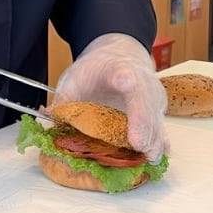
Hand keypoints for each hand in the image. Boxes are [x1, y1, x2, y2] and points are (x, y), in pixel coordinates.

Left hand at [54, 33, 168, 162]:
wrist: (121, 53)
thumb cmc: (99, 66)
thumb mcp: (76, 75)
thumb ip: (65, 98)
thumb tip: (50, 119)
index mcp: (122, 72)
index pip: (130, 83)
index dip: (133, 103)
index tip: (133, 129)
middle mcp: (144, 85)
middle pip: (149, 108)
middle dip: (146, 130)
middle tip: (140, 149)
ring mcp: (153, 99)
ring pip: (158, 121)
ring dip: (154, 141)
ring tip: (149, 159)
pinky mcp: (157, 111)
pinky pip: (161, 129)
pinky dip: (159, 144)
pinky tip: (155, 158)